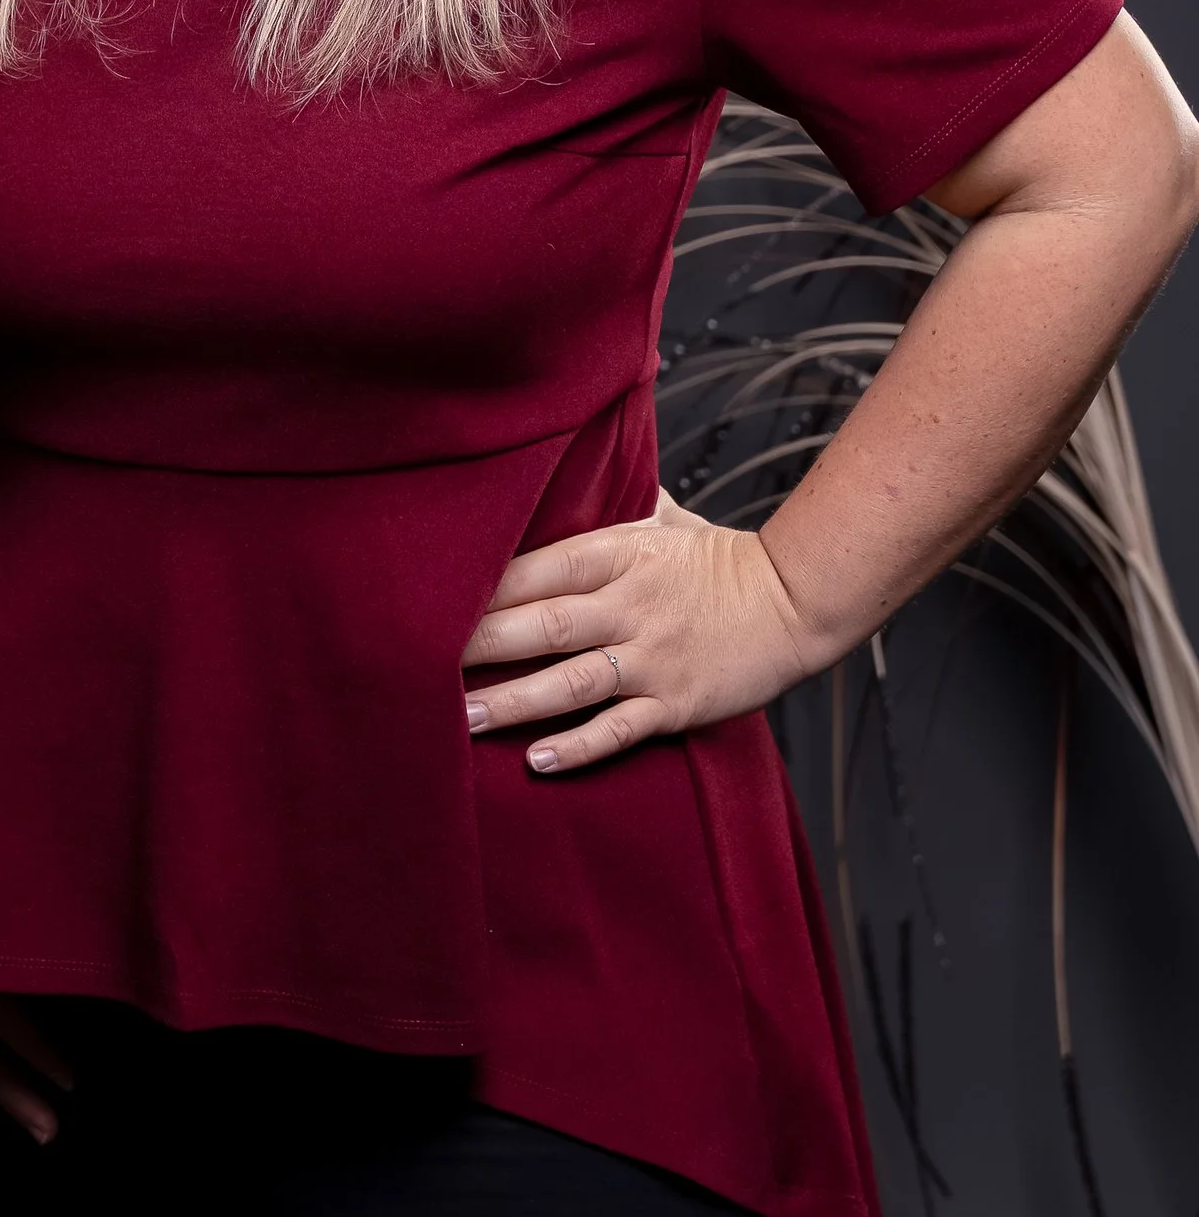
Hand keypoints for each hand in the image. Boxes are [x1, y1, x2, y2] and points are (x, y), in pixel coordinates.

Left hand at [462, 491, 830, 773]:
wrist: (799, 600)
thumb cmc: (722, 558)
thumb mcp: (666, 518)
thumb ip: (613, 500)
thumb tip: (571, 456)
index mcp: (622, 554)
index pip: (540, 567)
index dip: (485, 586)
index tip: (430, 597)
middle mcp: (632, 606)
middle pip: (544, 624)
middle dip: (480, 644)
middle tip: (417, 660)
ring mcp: (654, 658)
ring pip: (572, 682)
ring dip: (514, 702)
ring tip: (461, 716)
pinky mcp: (677, 703)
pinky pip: (620, 729)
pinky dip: (578, 747)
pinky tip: (535, 760)